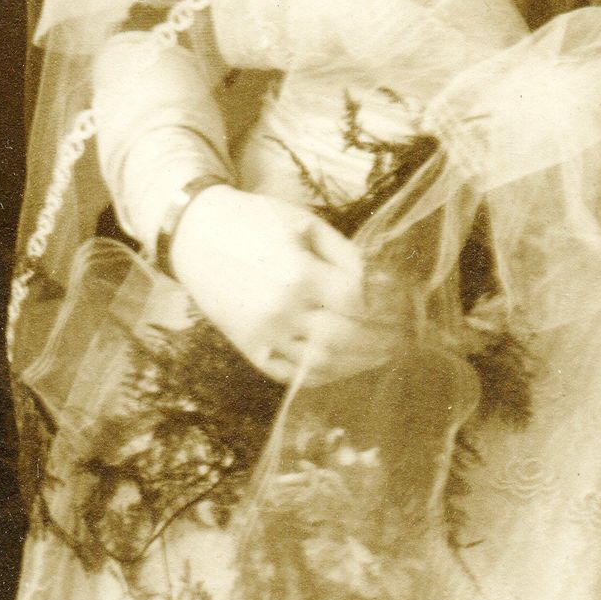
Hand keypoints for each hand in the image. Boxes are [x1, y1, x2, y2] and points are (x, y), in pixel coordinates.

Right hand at [167, 186, 398, 385]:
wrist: (196, 237)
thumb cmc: (254, 222)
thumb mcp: (305, 224)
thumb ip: (346, 255)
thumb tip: (383, 284)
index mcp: (297, 275)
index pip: (359, 303)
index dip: (387, 306)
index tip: (405, 306)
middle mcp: (280, 312)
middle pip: (348, 338)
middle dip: (383, 340)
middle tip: (405, 337)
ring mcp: (264, 337)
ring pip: (325, 363)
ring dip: (361, 363)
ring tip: (384, 354)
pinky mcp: (251, 351)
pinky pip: (295, 377)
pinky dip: (327, 375)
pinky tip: (347, 364)